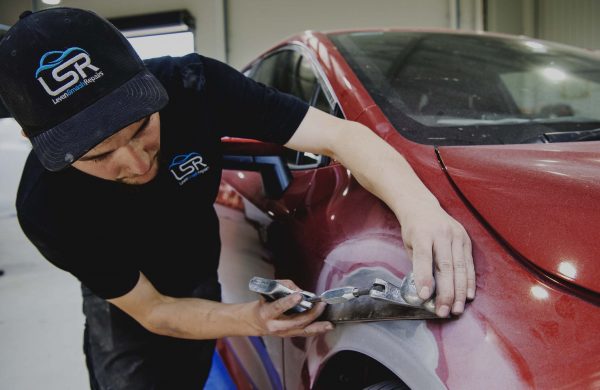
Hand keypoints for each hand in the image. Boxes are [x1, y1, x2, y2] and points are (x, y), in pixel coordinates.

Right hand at [245, 279, 333, 336]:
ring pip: (303, 331)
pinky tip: (327, 327)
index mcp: (267, 313)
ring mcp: (284, 333)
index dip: (289, 302)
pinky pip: (305, 333)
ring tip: (329, 323)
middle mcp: (276, 326)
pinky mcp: (291, 335)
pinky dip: (317, 330)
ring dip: (318, 326)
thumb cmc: (264, 304)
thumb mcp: (269, 292)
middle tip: (321, 305)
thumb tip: (301, 291)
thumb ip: (285, 288)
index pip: (278, 307)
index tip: (299, 296)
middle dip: (311, 314)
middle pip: (296, 322)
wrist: (256, 321)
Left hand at [399, 202, 475, 316]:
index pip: (424, 257)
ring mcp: (456, 235)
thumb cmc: (413, 229)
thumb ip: (418, 264)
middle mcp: (441, 233)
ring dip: (459, 291)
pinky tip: (467, 295)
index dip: (425, 277)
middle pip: (445, 266)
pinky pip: (469, 263)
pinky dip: (469, 281)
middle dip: (445, 292)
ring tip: (456, 309)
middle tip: (443, 311)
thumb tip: (426, 291)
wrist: (422, 206)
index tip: (425, 296)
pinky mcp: (465, 238)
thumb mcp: (408, 244)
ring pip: (460, 267)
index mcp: (422, 234)